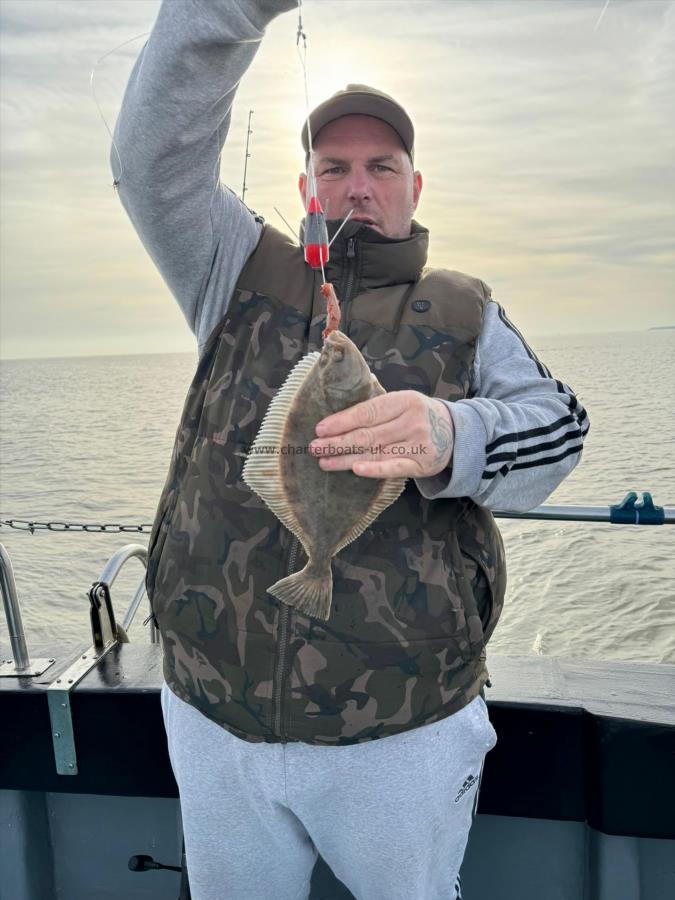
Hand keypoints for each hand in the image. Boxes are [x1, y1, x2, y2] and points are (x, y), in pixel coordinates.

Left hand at [308, 391, 454, 478]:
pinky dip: (375, 469)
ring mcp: (418, 444)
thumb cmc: (419, 415)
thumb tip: (339, 412)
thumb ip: (376, 405)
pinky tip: (356, 469)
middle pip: (368, 434)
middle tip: (314, 447)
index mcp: (404, 401)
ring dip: (346, 459)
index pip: (367, 412)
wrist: (457, 433)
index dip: (342, 421)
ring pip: (375, 452)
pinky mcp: (422, 464)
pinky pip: (394, 467)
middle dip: (338, 442)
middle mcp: (412, 421)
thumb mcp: (403, 402)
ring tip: (324, 462)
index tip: (320, 429)